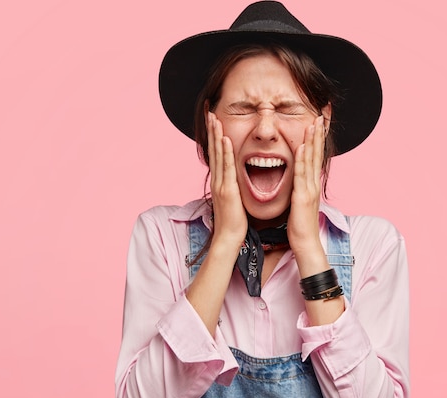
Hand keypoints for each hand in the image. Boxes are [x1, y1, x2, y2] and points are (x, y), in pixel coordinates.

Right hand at [207, 112, 247, 249]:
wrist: (229, 237)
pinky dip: (226, 153)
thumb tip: (237, 178)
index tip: (214, 120)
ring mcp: (221, 184)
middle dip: (212, 130)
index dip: (214, 136)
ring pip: (219, 155)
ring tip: (215, 118)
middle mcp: (218, 179)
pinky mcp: (227, 190)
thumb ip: (233, 186)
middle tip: (209, 111)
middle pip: (214, 150)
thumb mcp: (233, 198)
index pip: (217, 153)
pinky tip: (226, 139)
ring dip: (216, 135)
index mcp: (220, 181)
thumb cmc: (234, 221)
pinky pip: (227, 168)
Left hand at [287, 116, 329, 275]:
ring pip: (311, 159)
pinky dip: (302, 160)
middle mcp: (313, 183)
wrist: (305, 243)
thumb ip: (299, 188)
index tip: (318, 121)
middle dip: (319, 133)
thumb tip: (297, 179)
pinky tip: (301, 146)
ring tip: (313, 122)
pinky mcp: (303, 197)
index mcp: (311, 183)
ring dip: (313, 140)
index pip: (315, 155)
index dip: (317, 138)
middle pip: (317, 153)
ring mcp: (309, 189)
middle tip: (322, 113)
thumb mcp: (299, 201)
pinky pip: (301, 175)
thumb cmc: (299, 225)